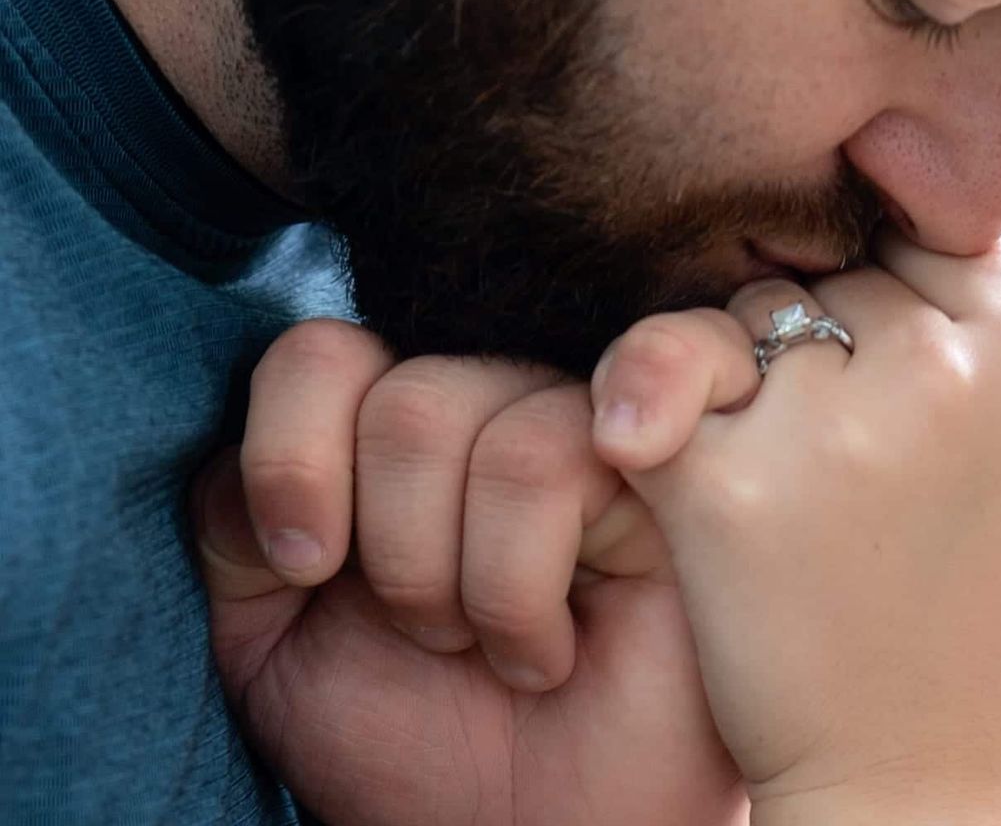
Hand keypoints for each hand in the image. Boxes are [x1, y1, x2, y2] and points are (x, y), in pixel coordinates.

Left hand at [194, 319, 748, 825]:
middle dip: (389, 552)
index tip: (303, 570)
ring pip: (474, 418)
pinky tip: (554, 649)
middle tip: (431, 640)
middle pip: (401, 394)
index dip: (291, 454)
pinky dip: (518, 585)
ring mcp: (586, 432)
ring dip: (451, 577)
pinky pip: (554, 456)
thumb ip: (235, 528)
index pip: (323, 355)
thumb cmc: (414, 748)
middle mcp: (494, 412)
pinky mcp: (662, 471)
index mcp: (394, 436)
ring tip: (491, 647)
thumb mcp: (272, 643)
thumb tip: (249, 452)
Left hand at [593, 231, 1000, 824]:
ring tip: (780, 485)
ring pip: (750, 316)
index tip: (878, 352)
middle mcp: (939, 371)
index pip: (940, 239)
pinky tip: (660, 461)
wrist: (925, 783)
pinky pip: (659, 377)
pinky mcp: (725, 483)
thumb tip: (987, 232)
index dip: (901, 291)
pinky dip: (648, 412)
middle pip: (842, 277)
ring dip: (748, 378)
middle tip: (835, 449)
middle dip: (827, 344)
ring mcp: (831, 423)